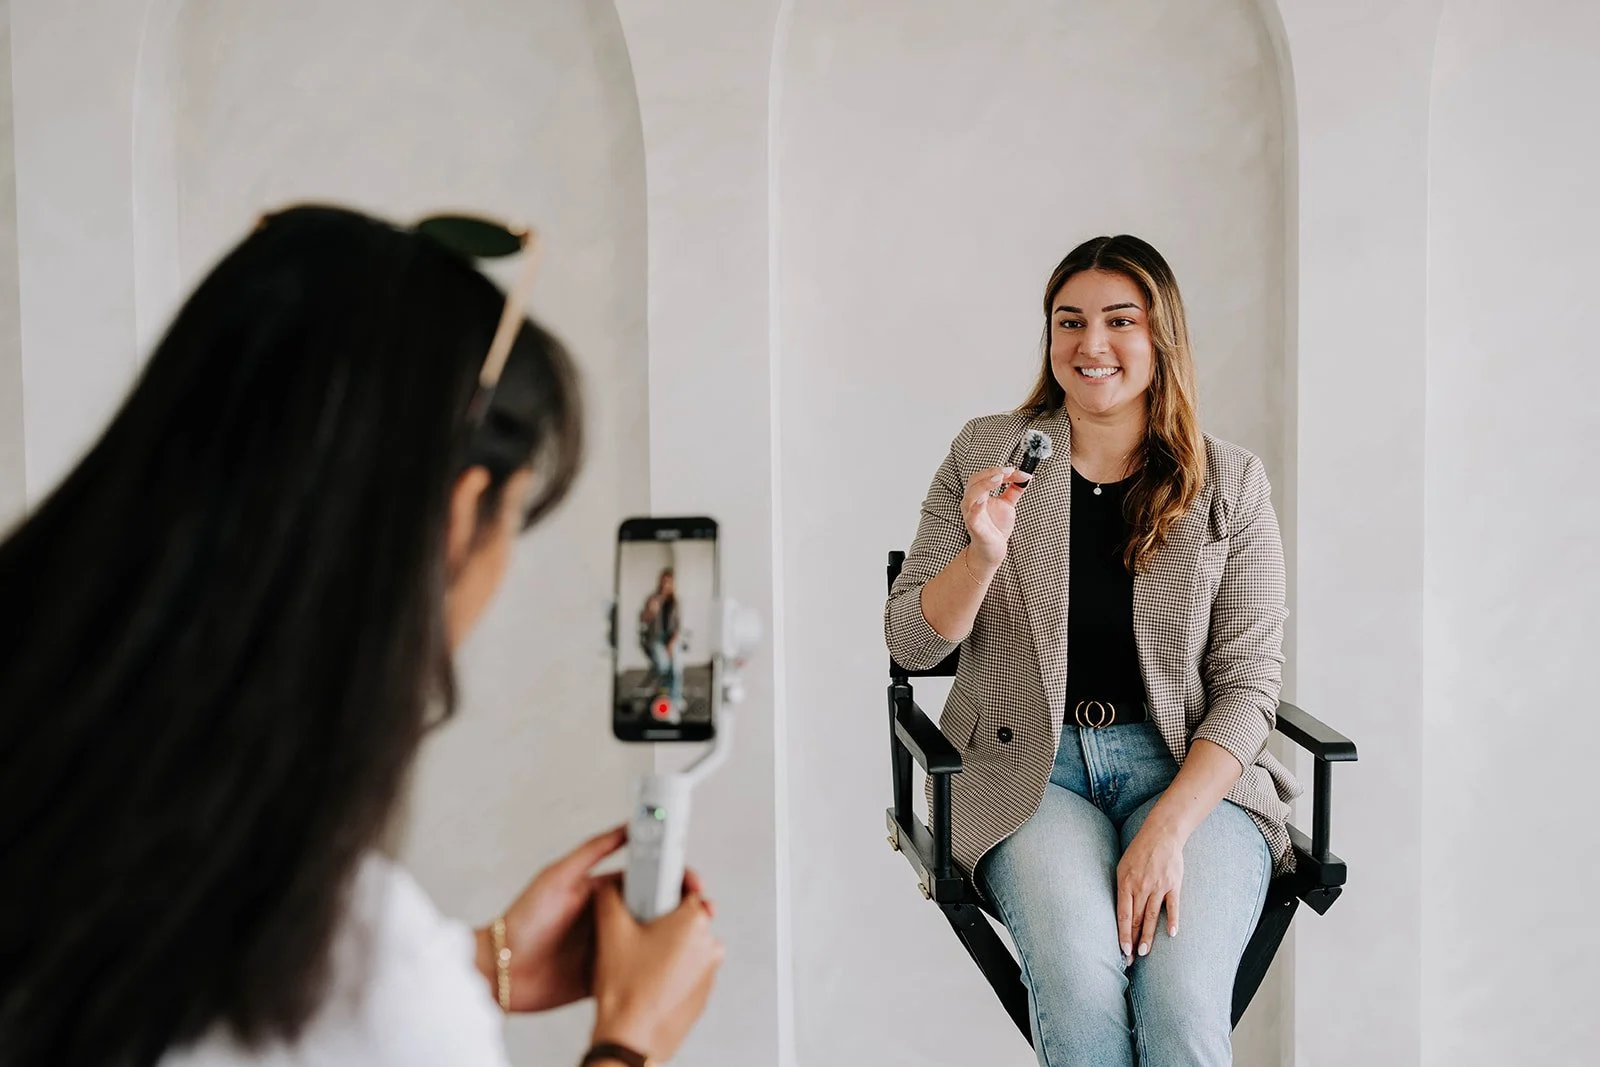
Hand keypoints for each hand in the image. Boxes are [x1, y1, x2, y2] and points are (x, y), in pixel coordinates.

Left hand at [477, 826, 708, 1011]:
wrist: (503, 971)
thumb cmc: (523, 920)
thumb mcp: (558, 876)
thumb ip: (593, 851)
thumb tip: (626, 826)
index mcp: (603, 892)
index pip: (648, 878)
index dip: (672, 876)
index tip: (690, 877)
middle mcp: (612, 918)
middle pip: (658, 908)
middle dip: (684, 907)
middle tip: (702, 909)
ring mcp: (612, 948)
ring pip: (655, 940)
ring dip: (677, 936)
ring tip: (695, 935)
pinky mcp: (607, 975)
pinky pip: (640, 970)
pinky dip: (660, 966)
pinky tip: (675, 964)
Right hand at [590, 879, 724, 1062]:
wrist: (630, 1036)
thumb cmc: (626, 988)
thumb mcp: (610, 930)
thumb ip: (609, 897)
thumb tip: (610, 888)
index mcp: (693, 921)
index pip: (685, 890)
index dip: (663, 891)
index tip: (652, 897)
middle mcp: (709, 944)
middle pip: (685, 918)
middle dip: (664, 922)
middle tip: (639, 932)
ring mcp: (709, 971)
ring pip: (687, 945)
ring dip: (668, 947)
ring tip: (640, 959)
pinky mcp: (704, 992)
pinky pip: (689, 970)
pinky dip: (673, 970)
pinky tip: (648, 978)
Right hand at [960, 465, 1030, 566]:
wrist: (992, 550)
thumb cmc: (996, 527)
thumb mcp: (1007, 504)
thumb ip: (1015, 490)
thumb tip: (1026, 476)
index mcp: (978, 494)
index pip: (987, 476)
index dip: (1001, 471)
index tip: (1016, 470)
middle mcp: (971, 501)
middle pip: (975, 480)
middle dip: (991, 473)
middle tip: (1008, 471)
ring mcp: (971, 514)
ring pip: (971, 495)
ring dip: (985, 484)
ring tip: (999, 478)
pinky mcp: (974, 527)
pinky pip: (972, 515)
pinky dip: (977, 505)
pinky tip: (984, 498)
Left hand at [1116, 820, 1185, 964]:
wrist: (1161, 834)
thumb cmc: (1139, 852)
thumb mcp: (1122, 867)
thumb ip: (1122, 889)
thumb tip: (1120, 912)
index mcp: (1126, 883)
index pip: (1123, 915)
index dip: (1123, 934)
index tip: (1122, 951)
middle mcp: (1141, 887)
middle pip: (1137, 920)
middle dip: (1133, 941)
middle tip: (1131, 959)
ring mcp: (1158, 886)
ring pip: (1152, 917)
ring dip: (1148, 937)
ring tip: (1145, 953)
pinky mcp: (1173, 884)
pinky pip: (1173, 906)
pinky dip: (1172, 920)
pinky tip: (1171, 935)